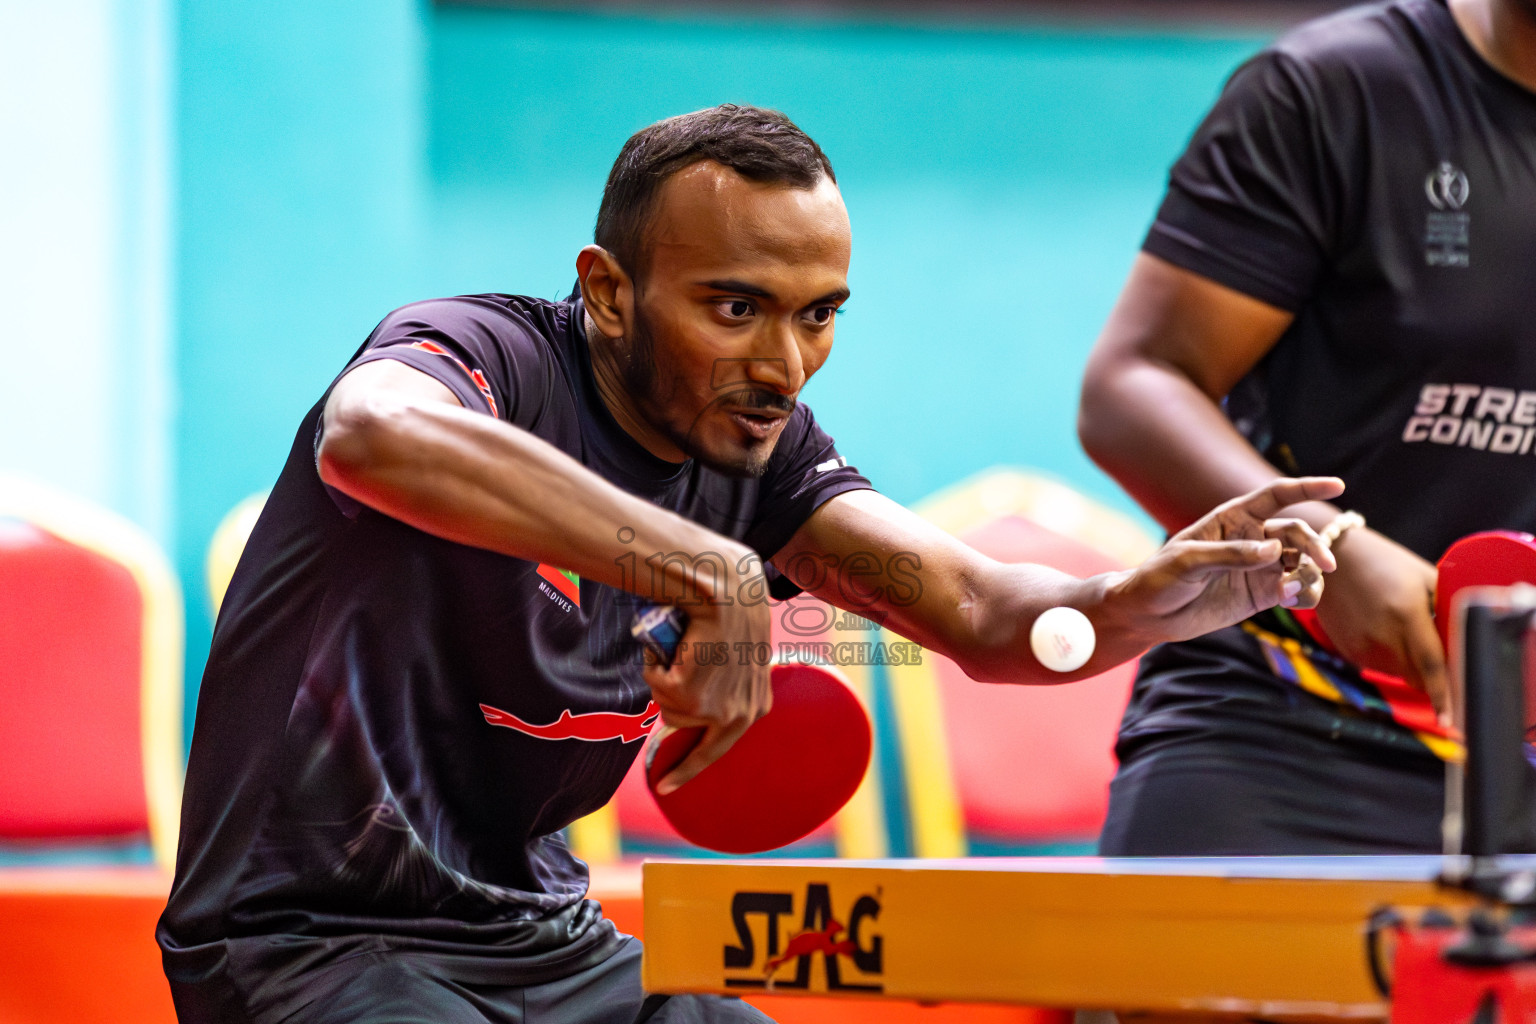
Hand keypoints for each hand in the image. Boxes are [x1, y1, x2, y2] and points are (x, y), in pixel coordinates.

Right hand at [642, 551, 772, 793]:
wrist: (726, 589)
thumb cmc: (732, 611)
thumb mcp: (739, 655)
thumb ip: (726, 682)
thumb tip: (696, 699)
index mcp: (757, 706)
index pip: (719, 748)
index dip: (689, 769)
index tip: (666, 788)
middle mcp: (742, 715)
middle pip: (684, 730)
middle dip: (669, 731)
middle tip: (662, 754)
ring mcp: (717, 710)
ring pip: (667, 706)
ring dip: (664, 676)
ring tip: (682, 645)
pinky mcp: (692, 698)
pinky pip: (655, 686)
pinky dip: (655, 663)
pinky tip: (674, 641)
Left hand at [1106, 477, 1344, 645]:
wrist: (1147, 615)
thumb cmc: (1159, 578)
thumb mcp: (1188, 562)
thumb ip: (1230, 555)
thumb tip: (1273, 551)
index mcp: (1233, 518)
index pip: (1277, 495)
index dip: (1307, 487)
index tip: (1338, 485)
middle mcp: (1252, 539)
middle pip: (1297, 532)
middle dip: (1315, 545)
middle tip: (1326, 564)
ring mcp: (1259, 568)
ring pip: (1302, 562)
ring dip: (1311, 573)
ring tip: (1295, 590)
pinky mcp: (1262, 595)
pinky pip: (1297, 589)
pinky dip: (1305, 593)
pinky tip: (1294, 600)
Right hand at [1311, 526, 1445, 714]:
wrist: (1332, 555)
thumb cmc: (1384, 561)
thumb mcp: (1423, 576)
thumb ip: (1446, 607)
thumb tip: (1466, 635)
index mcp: (1406, 614)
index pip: (1431, 664)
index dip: (1443, 695)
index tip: (1451, 720)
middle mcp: (1382, 634)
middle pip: (1416, 677)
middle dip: (1432, 678)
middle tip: (1439, 660)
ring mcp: (1361, 644)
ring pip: (1398, 674)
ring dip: (1410, 665)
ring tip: (1402, 632)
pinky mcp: (1347, 648)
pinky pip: (1377, 665)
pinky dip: (1388, 657)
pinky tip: (1381, 630)